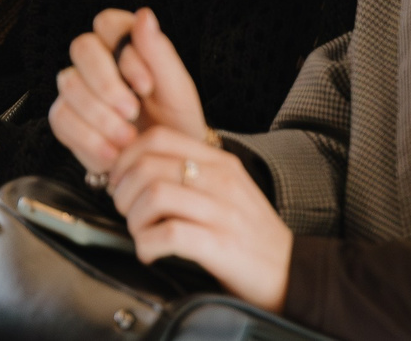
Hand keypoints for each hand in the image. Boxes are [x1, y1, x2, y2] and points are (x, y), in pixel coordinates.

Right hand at [50, 5, 206, 175]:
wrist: (163, 165)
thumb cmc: (174, 122)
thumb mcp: (176, 90)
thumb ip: (159, 53)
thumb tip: (144, 15)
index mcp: (125, 44)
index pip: (108, 24)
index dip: (124, 54)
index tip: (146, 86)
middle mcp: (96, 61)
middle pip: (81, 48)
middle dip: (106, 84)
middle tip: (131, 112)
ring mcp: (77, 89)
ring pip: (69, 85)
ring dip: (100, 116)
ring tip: (127, 138)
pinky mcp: (65, 118)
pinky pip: (61, 119)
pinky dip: (88, 139)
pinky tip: (112, 152)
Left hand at [107, 125, 292, 309]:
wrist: (291, 272)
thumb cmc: (251, 235)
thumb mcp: (228, 191)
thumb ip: (192, 175)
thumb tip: (137, 172)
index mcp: (220, 162)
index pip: (159, 138)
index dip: (126, 158)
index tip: (119, 181)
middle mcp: (221, 181)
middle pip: (148, 166)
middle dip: (124, 193)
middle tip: (127, 213)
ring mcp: (222, 212)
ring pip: (154, 196)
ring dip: (134, 219)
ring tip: (141, 234)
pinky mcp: (221, 246)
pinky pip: (168, 234)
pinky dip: (147, 245)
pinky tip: (150, 253)